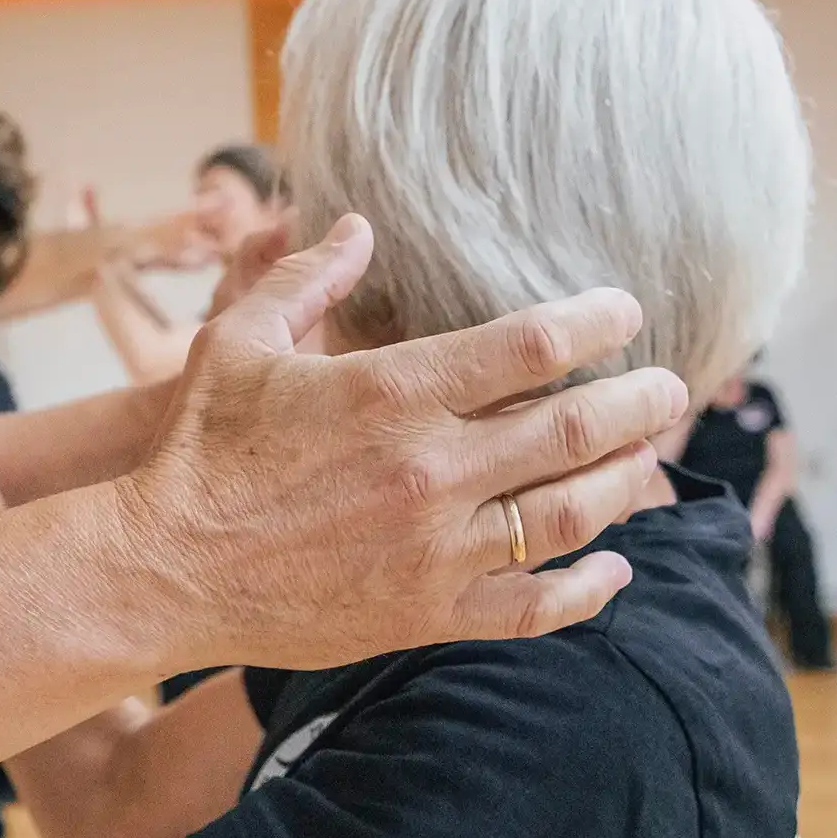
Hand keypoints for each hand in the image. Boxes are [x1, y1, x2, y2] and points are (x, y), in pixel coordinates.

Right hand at [119, 214, 689, 670]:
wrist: (163, 568)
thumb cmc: (198, 449)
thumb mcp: (238, 342)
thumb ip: (305, 279)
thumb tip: (355, 224)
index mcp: (393, 391)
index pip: (534, 345)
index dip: (597, 321)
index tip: (625, 311)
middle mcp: (431, 468)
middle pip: (579, 429)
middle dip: (644, 403)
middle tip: (673, 388)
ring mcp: (437, 548)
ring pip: (574, 515)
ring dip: (628, 482)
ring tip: (649, 461)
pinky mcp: (429, 613)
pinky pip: (537, 606)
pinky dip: (590, 588)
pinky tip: (613, 567)